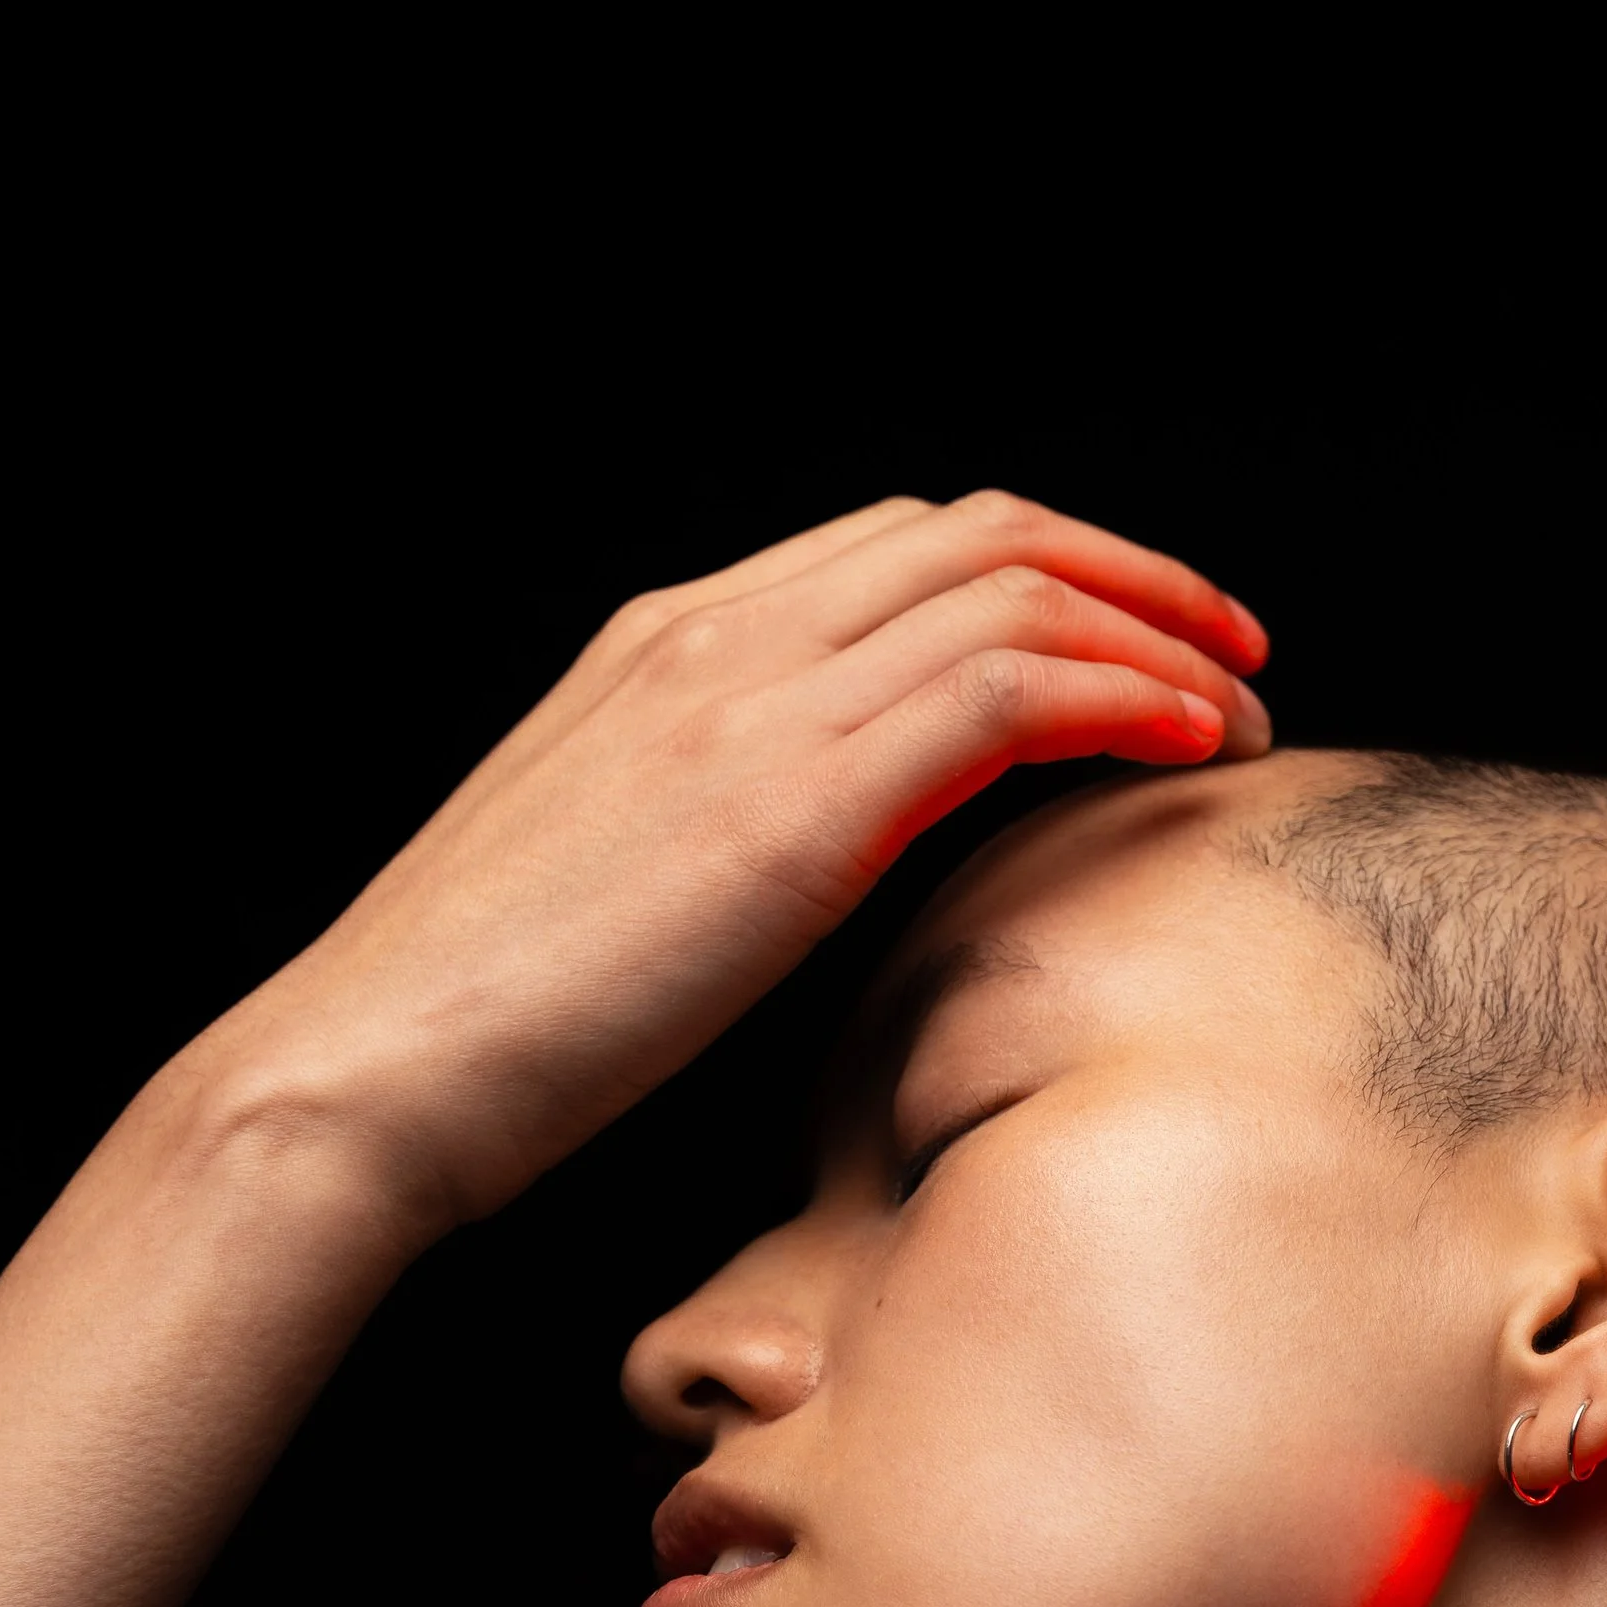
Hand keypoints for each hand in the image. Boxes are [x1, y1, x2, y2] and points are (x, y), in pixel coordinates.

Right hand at [196, 491, 1270, 1236]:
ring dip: (1156, 634)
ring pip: (1014, 585)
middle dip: (1127, 571)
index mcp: (664, 646)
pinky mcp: (794, 801)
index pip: (896, 548)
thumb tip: (819, 872)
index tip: (1130, 642)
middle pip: (977, 530)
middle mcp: (716, 638)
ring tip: (1237, 710)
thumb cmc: (476, 1030)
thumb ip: (715, 836)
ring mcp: (753, 703)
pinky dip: (1126, 696)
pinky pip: (1011, 689)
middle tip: (1225, 648)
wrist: (369, 1076)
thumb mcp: (610, 891)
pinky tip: (1190, 744)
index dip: (1041, 574)